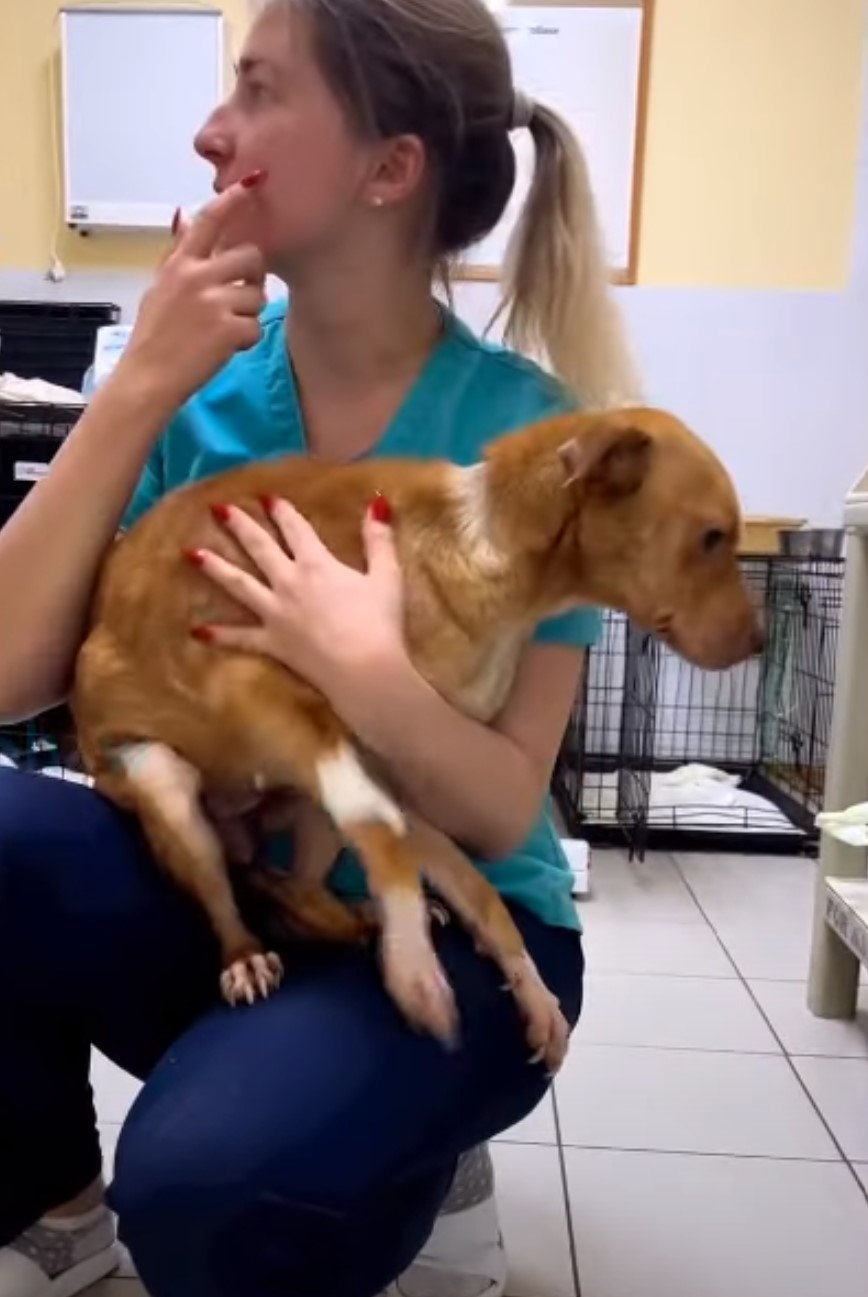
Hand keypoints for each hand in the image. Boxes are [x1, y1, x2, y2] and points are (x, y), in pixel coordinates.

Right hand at [115, 176, 267, 414]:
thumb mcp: (158, 287)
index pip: (209, 220)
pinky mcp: (229, 329)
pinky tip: (225, 348)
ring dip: (248, 313)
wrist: (148, 378)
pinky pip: (256, 326)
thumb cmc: (153, 336)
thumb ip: (176, 253)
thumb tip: (182, 215)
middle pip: (251, 257)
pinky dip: (246, 340)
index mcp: (179, 264)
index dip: (234, 199)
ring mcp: (213, 302)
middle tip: (238, 297)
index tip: (254, 182)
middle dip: (253, 276)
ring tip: (224, 328)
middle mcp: (196, 276)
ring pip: (258, 294)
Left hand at [188, 495, 406, 701]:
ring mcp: (275, 613)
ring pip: (239, 585)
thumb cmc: (379, 623)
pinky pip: (241, 638)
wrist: (363, 670)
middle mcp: (288, 582)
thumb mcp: (387, 576)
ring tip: (190, 553)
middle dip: (240, 526)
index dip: (281, 511)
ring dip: (215, 568)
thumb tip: (377, 500)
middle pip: (260, 548)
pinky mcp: (271, 643)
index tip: (266, 497)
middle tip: (218, 508)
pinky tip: (198, 631)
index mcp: (316, 564)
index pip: (296, 529)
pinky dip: (220, 635)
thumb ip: (378, 538)